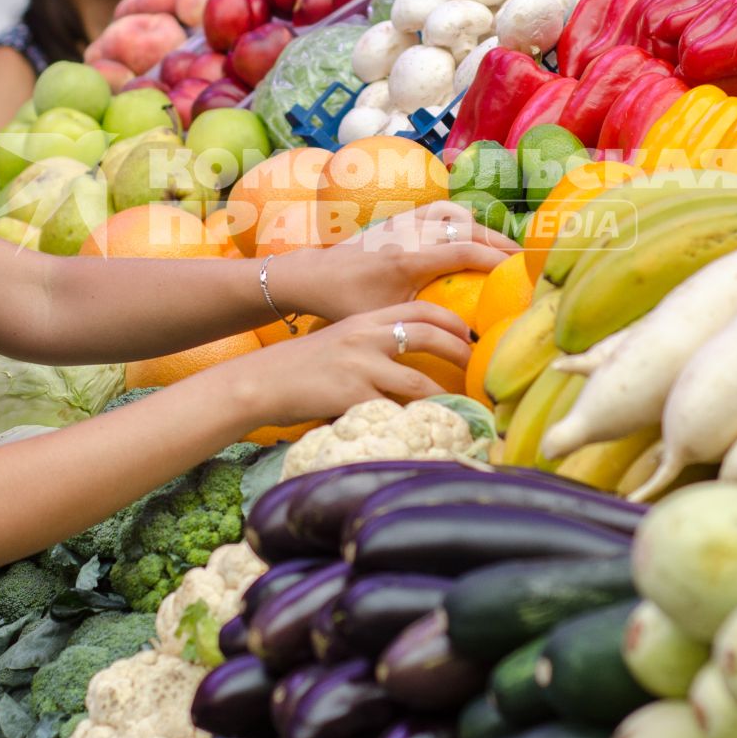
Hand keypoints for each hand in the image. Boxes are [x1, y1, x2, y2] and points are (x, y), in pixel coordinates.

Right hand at [202, 302, 475, 427]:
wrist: (261, 381)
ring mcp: (360, 367)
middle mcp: (366, 337)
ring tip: (457, 405)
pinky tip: (424, 429)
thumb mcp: (339, 340)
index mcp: (364, 320)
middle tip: (475, 367)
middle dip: (458, 350)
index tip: (468, 334)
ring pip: (418, 380)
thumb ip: (370, 344)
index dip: (450, 320)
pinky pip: (394, 410)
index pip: (419, 309)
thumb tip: (404, 359)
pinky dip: (412, 420)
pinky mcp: (352, 396)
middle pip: (427, 333)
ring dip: (443, 395)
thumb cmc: (299, 366)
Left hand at [280, 202, 517, 323]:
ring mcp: (405, 221)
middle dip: (501, 244)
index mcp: (409, 259)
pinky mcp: (399, 217)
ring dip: (484, 229)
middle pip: (469, 230)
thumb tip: (463, 341)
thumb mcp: (388, 319)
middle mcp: (411, 233)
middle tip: (527, 260)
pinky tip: (474, 230)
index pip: (466, 252)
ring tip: (506, 248)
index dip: (498, 260)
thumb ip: (424, 323)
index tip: (522, 272)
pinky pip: (440, 209)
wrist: (315, 275)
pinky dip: (462, 216)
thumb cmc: (347, 304)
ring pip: (457, 215)